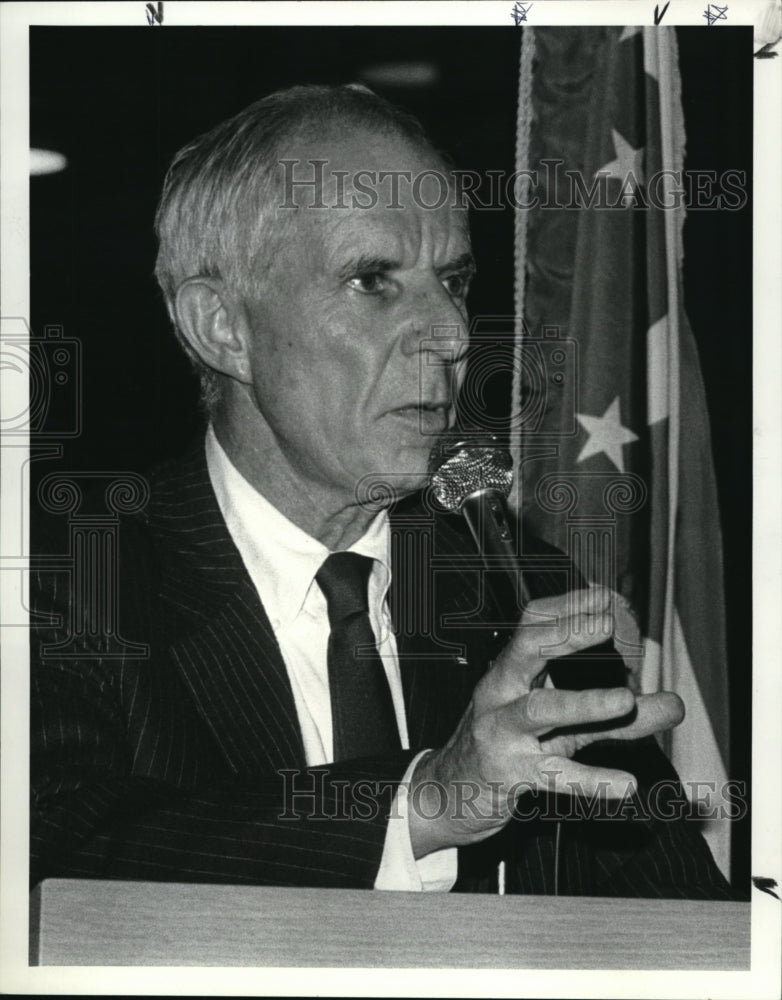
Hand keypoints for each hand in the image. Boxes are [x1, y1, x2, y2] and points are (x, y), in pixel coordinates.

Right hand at [408, 586, 683, 858]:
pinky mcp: (509, 773)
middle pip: (527, 650)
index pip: (533, 623)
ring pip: (539, 710)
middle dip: (567, 634)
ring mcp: (502, 732)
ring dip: (583, 703)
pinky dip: (590, 779)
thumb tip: (672, 704)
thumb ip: (617, 716)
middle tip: (607, 625)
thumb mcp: (561, 727)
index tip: (606, 598)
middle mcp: (502, 693)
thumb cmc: (507, 747)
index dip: (569, 607)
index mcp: (511, 671)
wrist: (450, 793)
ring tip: (624, 700)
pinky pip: (552, 774)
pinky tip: (625, 784)